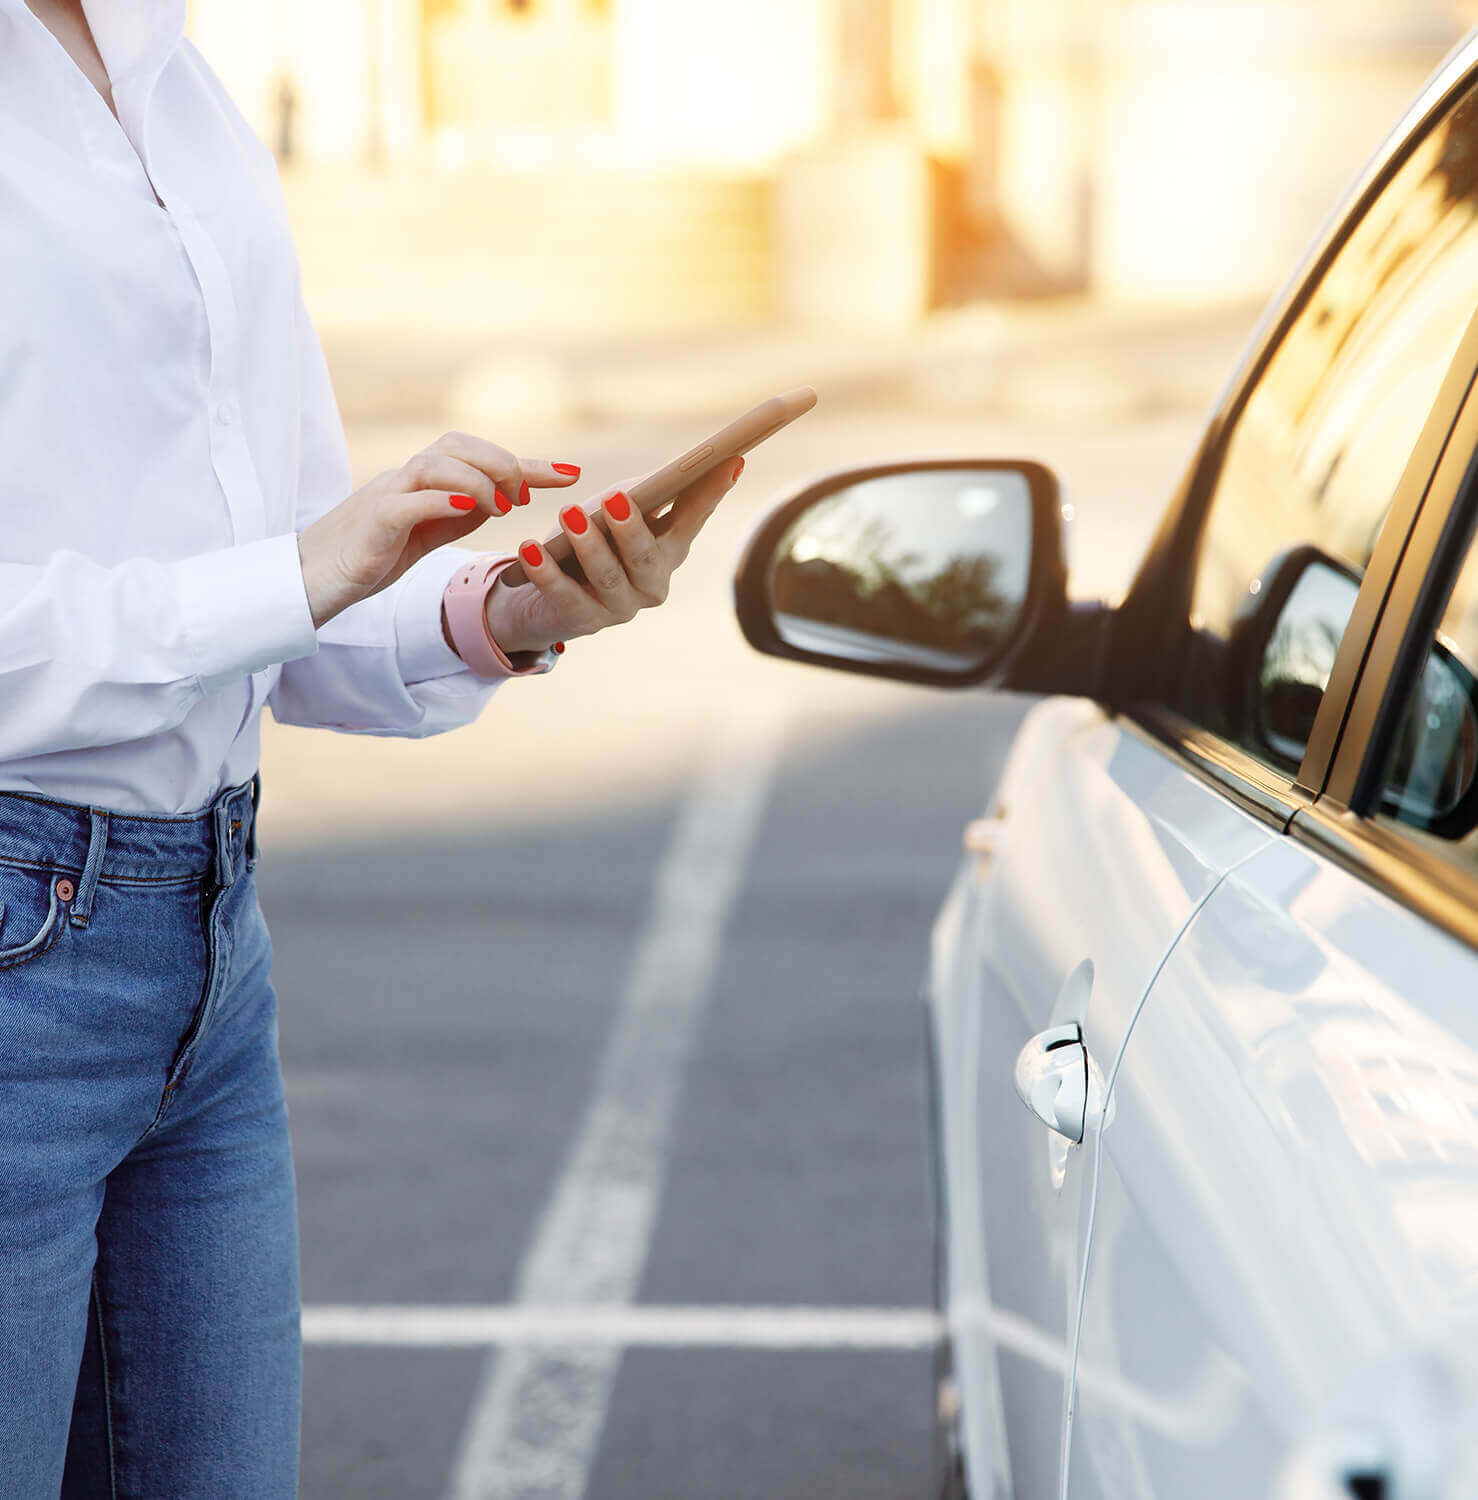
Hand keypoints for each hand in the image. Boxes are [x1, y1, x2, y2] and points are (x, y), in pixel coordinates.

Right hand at [296, 431, 580, 627]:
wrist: (315, 578)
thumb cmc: (373, 554)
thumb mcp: (430, 530)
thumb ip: (463, 509)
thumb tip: (506, 495)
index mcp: (426, 480)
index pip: (480, 456)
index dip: (528, 462)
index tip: (573, 473)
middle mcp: (407, 477)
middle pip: (457, 445)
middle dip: (501, 463)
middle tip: (526, 495)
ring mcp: (388, 496)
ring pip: (436, 465)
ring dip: (478, 481)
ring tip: (502, 506)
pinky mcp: (373, 523)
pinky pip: (409, 501)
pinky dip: (442, 500)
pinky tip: (470, 509)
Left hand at [484, 456, 745, 655]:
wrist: (541, 597)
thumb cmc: (588, 542)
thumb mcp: (613, 511)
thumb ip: (642, 493)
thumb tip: (678, 466)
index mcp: (669, 553)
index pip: (693, 519)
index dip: (711, 493)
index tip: (730, 460)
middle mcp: (652, 585)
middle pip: (648, 558)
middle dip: (632, 529)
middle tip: (616, 498)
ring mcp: (619, 608)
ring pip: (608, 577)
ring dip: (589, 545)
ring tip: (570, 515)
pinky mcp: (582, 622)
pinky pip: (565, 596)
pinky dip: (546, 573)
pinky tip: (530, 549)